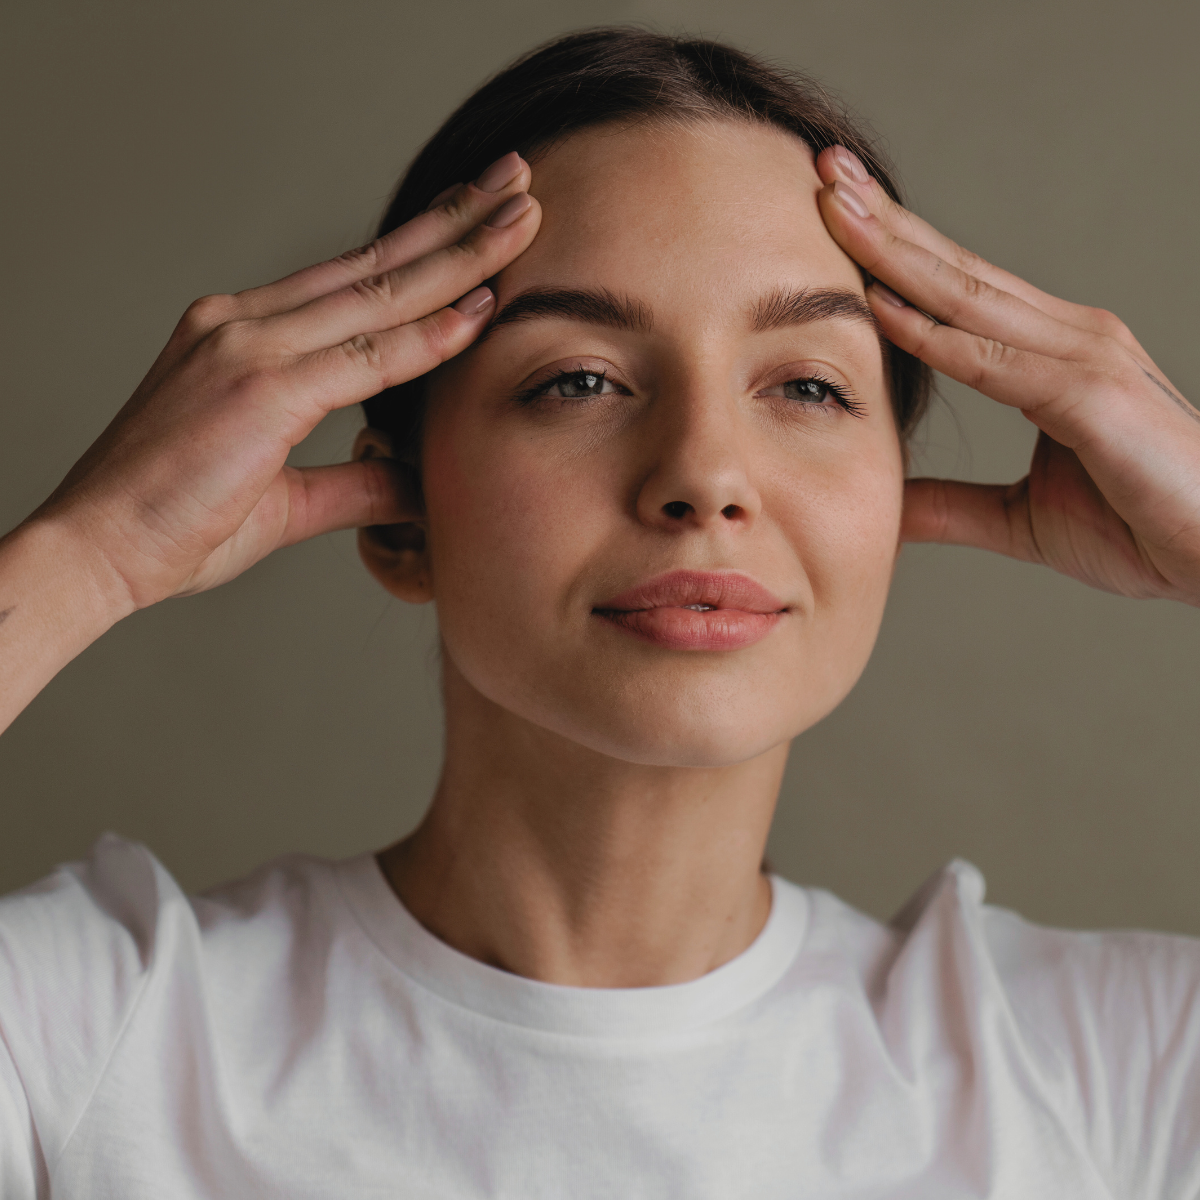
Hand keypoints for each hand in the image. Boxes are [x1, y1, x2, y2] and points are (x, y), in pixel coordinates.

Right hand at [29, 152, 539, 614]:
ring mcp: (247, 345)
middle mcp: (243, 322)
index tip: (478, 226)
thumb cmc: (175, 523)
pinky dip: (425, 337)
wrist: (97, 550)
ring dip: (459, 257)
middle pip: (374, 262)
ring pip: (378, 292)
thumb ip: (357, 484)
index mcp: (242, 334)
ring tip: (522, 220)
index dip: (423, 250)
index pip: (352, 279)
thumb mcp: (287, 500)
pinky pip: (363, 357)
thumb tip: (417, 485)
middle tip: (518, 185)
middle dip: (454, 223)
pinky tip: (479, 314)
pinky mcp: (257, 385)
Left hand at [816, 145, 1199, 605]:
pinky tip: (878, 305)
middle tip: (824, 166)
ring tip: (834, 205)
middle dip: (886, 219)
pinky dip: (932, 334)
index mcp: (1051, 353)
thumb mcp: (1019, 518)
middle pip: (956, 270)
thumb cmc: (1140, 527)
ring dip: (894, 251)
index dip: (894, 249)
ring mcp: (1084, 357)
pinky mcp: (1090, 395)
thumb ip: (950, 505)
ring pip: (967, 297)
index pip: (957, 289)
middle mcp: (1069, 337)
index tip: (834, 211)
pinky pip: (991, 362)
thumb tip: (887, 501)